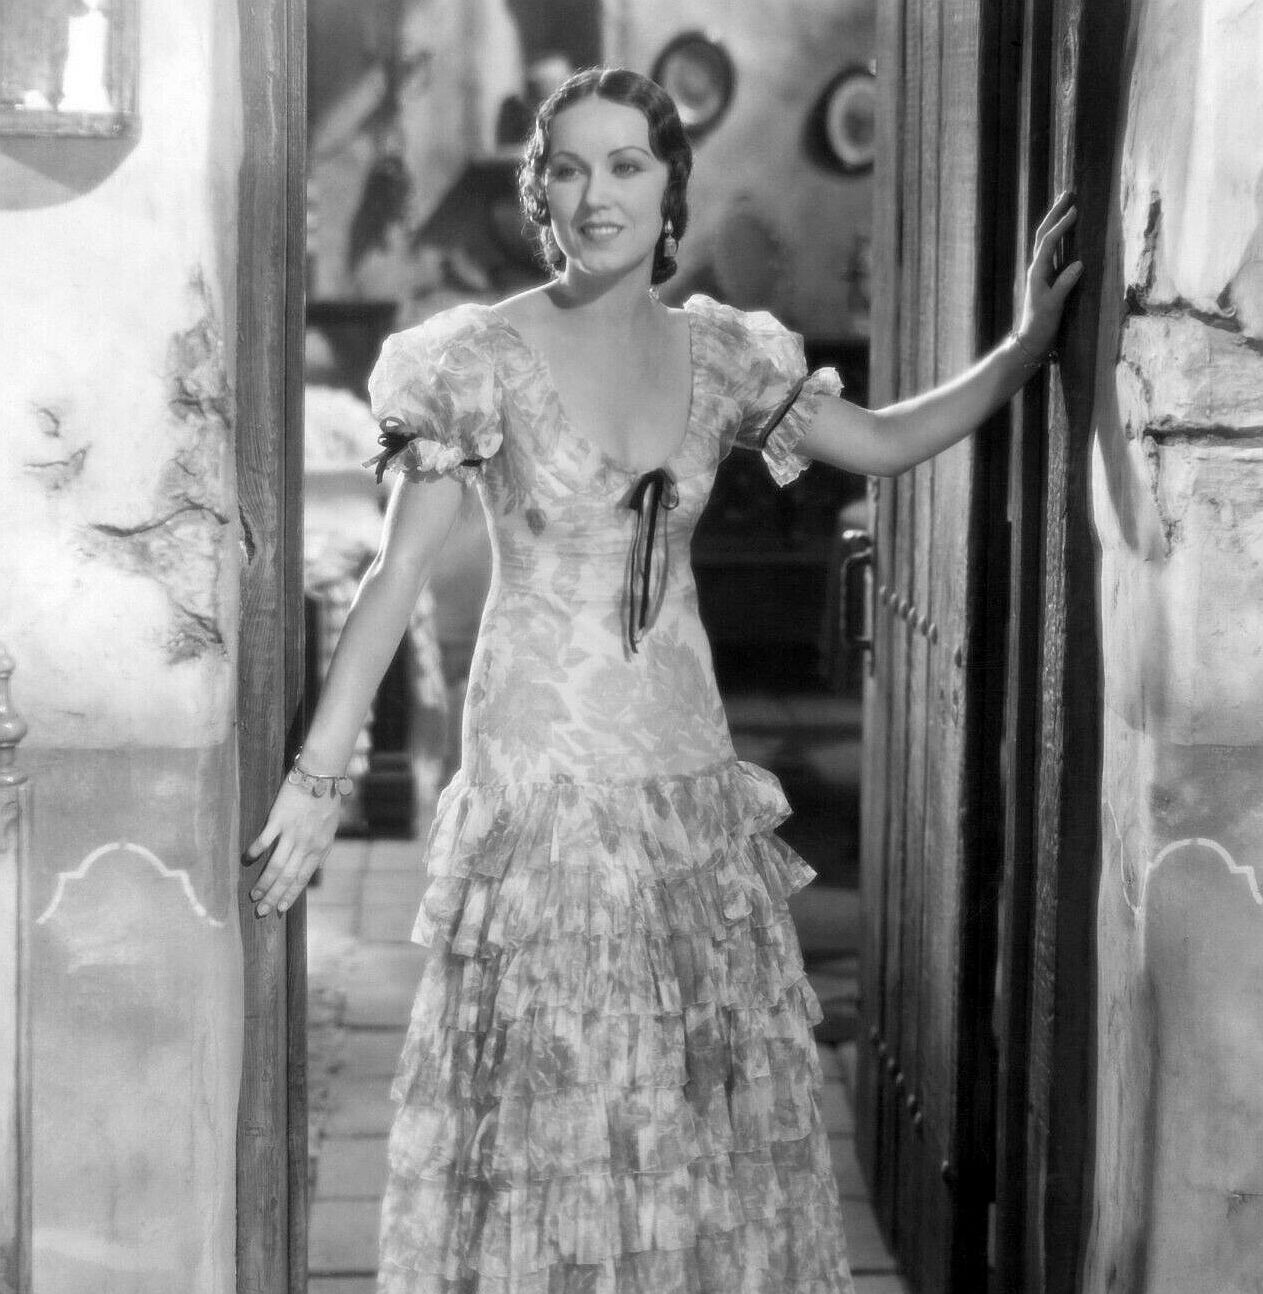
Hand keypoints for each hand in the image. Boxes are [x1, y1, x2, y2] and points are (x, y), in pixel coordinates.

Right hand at [244, 779, 342, 915]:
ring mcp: (293, 832)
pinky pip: (265, 840)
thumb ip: (321, 849)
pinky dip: (255, 852)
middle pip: (288, 876)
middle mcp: (307, 844)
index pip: (303, 878)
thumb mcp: (330, 829)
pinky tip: (247, 860)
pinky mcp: (279, 819)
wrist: (322, 775)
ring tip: (253, 895)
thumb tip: (313, 869)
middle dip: (274, 896)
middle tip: (261, 911)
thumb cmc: (326, 801)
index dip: (291, 894)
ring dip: (264, 882)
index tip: (280, 908)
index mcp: (320, 847)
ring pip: (276, 865)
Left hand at [1015, 191, 1082, 355]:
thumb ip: (1065, 285)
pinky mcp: (1047, 278)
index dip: (1061, 226)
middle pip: (1043, 234)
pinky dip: (1059, 236)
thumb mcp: (1054, 306)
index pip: (1048, 243)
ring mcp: (1041, 272)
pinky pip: (1052, 250)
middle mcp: (1037, 268)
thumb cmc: (1041, 325)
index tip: (1075, 211)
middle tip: (1068, 193)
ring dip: (1055, 221)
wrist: (1031, 341)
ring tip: (1068, 204)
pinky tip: (1067, 230)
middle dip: (1055, 213)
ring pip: (1046, 240)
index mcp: (1037, 272)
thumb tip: (1079, 264)